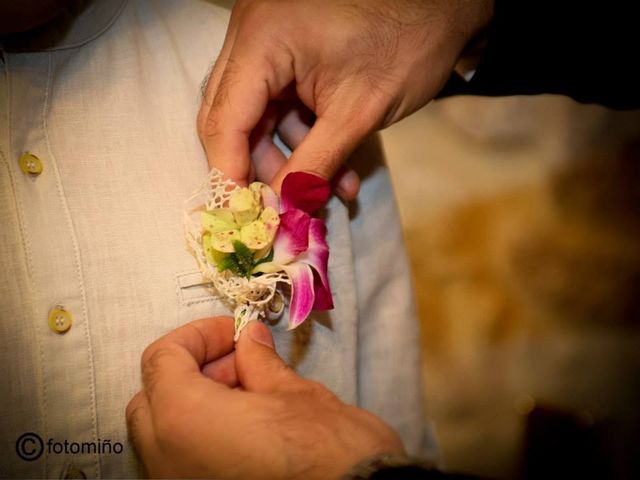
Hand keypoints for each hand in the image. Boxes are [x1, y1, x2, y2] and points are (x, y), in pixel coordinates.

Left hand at [126, 318, 404, 478]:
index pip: (163, 359)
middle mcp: (166, 460)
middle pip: (152, 397)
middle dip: (193, 370)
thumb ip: (258, 362)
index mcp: (182, 420)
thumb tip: (248, 338)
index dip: (199, 335)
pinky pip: (181, 460)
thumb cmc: (328, 449)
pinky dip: (201, 435)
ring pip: (163, 433)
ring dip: (196, 403)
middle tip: (241, 363)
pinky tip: (247, 429)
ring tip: (250, 396)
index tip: (236, 332)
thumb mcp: (295, 394)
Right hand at [198, 0, 492, 197]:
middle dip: (261, 169)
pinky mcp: (288, 50)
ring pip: (257, 115)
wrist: (445, 6)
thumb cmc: (408, 44)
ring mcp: (268, 39)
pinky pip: (281, 103)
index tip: (244, 221)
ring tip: (331, 191)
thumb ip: (312, 167)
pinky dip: (305, 136)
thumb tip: (280, 216)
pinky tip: (338, 166)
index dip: (229, 175)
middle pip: (232, 118)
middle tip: (283, 209)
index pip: (224, 120)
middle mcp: (252, 35)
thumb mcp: (358, 114)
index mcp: (262, 40)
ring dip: (291, 157)